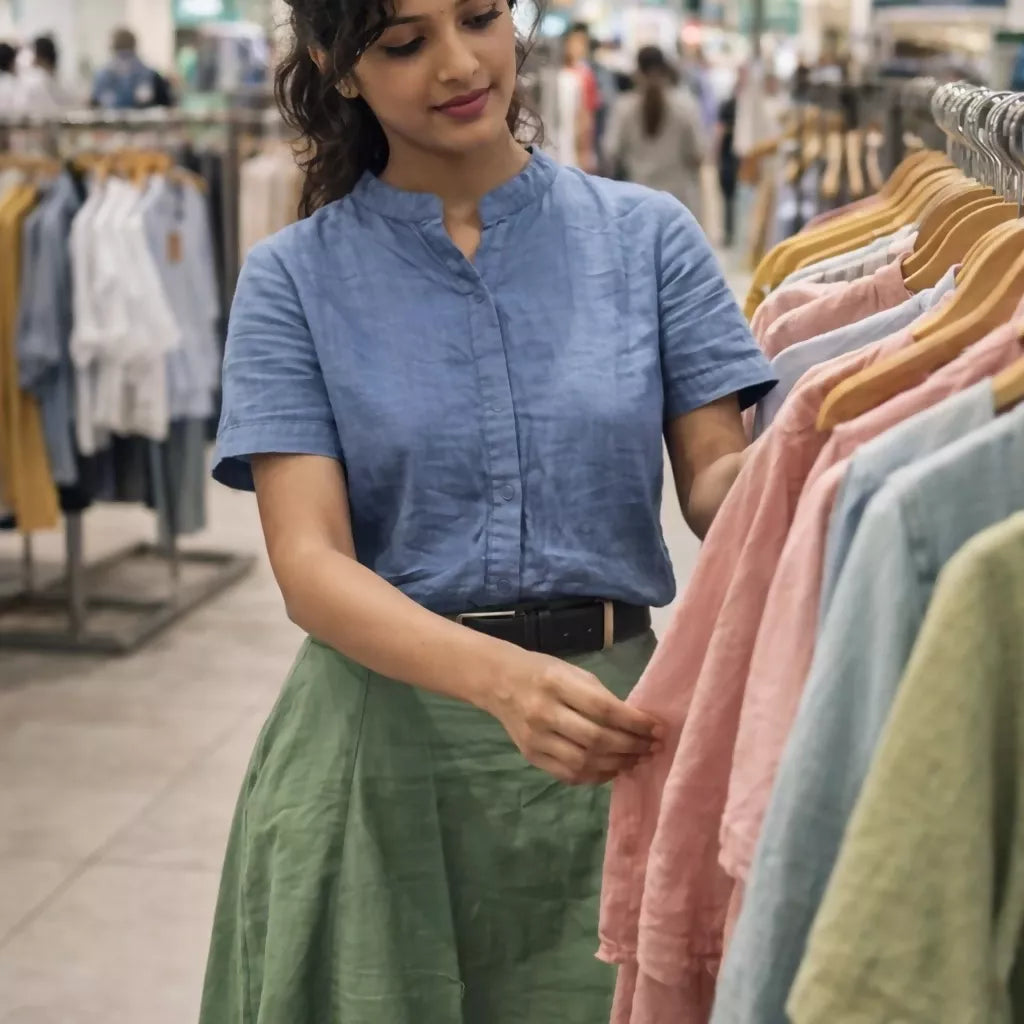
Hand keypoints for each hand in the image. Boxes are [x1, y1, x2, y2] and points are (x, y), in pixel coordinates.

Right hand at [482, 649, 664, 785]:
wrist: (500, 682)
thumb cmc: (544, 672)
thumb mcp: (574, 673)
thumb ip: (601, 697)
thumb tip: (638, 724)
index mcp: (557, 684)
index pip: (603, 709)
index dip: (635, 722)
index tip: (658, 728)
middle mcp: (544, 713)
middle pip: (597, 739)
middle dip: (632, 746)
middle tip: (654, 747)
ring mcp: (536, 739)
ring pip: (585, 762)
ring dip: (618, 765)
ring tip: (638, 760)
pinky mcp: (531, 757)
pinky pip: (569, 775)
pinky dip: (596, 776)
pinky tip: (613, 769)